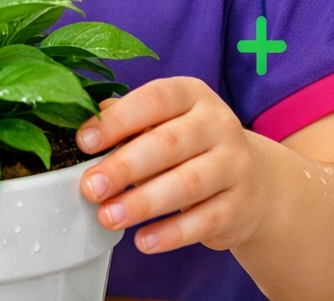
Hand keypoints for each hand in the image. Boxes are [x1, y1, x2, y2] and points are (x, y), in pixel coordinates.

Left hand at [76, 77, 269, 253]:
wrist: (249, 179)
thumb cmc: (187, 144)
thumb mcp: (162, 121)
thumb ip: (126, 120)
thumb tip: (85, 128)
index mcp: (191, 94)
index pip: (153, 100)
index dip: (117, 121)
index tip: (84, 142)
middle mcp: (218, 123)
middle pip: (168, 144)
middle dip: (124, 167)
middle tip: (91, 187)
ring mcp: (235, 164)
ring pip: (187, 184)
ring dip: (143, 203)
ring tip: (108, 216)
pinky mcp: (242, 205)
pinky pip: (204, 221)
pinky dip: (171, 233)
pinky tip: (142, 240)